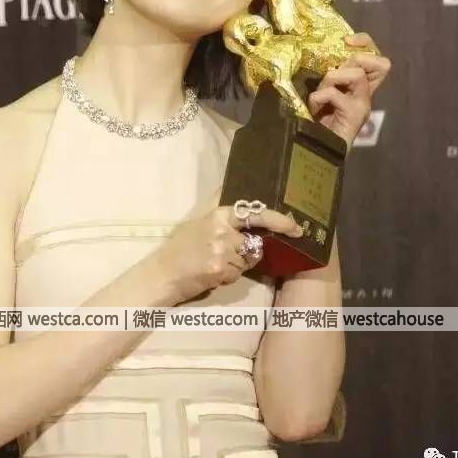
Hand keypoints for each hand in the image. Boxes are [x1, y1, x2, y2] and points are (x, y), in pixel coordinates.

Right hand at [153, 205, 303, 303]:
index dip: (278, 220)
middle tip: (238, 254)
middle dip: (251, 249)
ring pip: (248, 260)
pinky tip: (213, 273)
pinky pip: (238, 275)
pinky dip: (229, 277)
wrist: (162, 273)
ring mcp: (222, 252)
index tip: (295, 226)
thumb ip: (216, 202)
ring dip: (238, 265)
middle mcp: (222, 231)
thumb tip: (230, 180)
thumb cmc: (180, 245)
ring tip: (216, 262)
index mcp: (218, 215)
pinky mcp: (220, 271)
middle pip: (255, 242)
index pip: (254, 213)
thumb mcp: (198, 218)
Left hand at [307, 32, 391, 151]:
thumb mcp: (321, 94)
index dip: (365, 43)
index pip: (376, 56)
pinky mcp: (354, 115)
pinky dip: (319, 97)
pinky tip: (315, 109)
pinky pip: (336, 93)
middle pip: (378, 62)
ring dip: (331, 79)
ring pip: (356, 74)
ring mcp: (363, 105)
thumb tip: (314, 53)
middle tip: (331, 76)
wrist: (316, 153)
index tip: (346, 40)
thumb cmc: (314, 124)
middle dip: (349, 61)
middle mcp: (366, 95)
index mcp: (359, 88)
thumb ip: (326, 78)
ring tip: (319, 95)